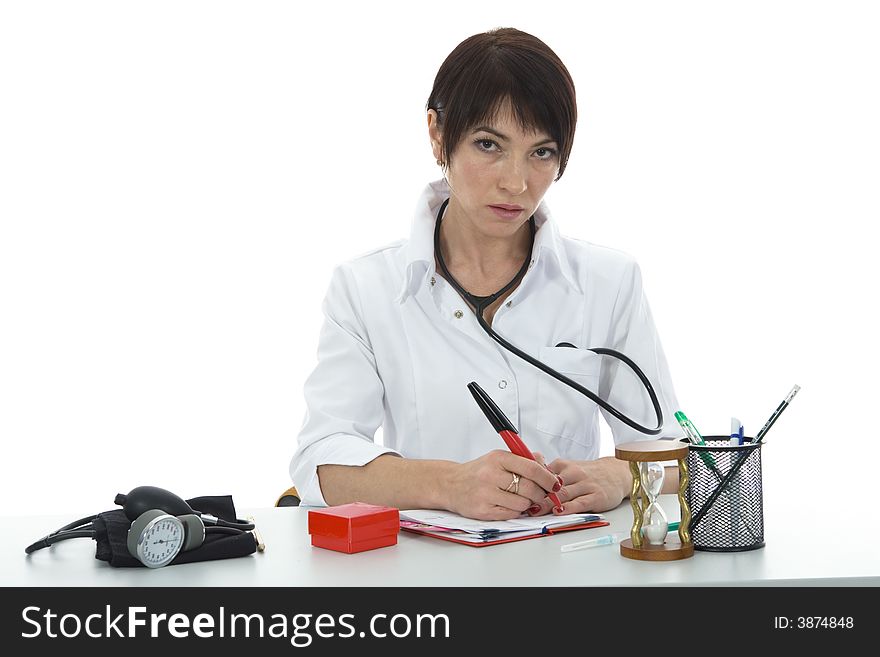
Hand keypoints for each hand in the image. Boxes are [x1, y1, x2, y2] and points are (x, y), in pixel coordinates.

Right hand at [443, 450, 562, 520]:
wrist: (450, 484)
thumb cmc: (478, 472)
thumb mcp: (498, 458)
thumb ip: (523, 460)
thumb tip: (547, 468)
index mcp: (497, 458)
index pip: (532, 468)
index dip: (548, 478)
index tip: (556, 484)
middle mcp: (491, 474)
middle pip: (530, 487)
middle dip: (541, 493)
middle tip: (541, 494)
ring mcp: (486, 493)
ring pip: (523, 503)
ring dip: (528, 503)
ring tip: (521, 498)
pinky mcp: (483, 510)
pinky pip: (512, 513)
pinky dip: (516, 511)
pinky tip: (510, 504)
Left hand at [528, 457, 629, 515]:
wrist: (616, 473)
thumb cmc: (587, 473)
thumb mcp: (566, 468)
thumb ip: (548, 476)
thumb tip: (523, 484)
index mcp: (562, 466)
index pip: (540, 473)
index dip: (527, 483)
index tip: (515, 491)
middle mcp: (573, 473)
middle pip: (549, 485)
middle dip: (534, 495)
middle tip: (521, 505)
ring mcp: (585, 484)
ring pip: (562, 494)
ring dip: (547, 503)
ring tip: (535, 511)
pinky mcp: (596, 496)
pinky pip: (580, 502)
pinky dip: (568, 508)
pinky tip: (559, 512)